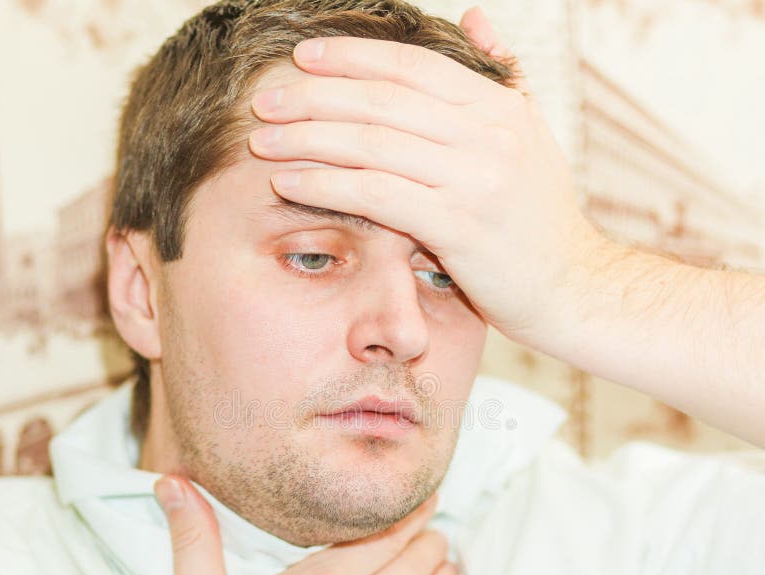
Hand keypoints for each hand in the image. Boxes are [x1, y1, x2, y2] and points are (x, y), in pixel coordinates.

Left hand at [247, 6, 603, 342]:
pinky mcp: (459, 225)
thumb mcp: (530, 137)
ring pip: (373, 143)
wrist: (573, 287)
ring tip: (262, 140)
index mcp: (500, 106)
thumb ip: (500, 77)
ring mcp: (475, 178)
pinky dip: (326, 183)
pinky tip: (288, 181)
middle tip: (265, 99)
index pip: (412, 67)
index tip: (302, 58)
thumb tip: (476, 17)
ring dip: (308, 138)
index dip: (352, 58)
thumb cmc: (542, 222)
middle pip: (382, 100)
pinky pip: (377, 194)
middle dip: (315, 96)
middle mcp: (489, 133)